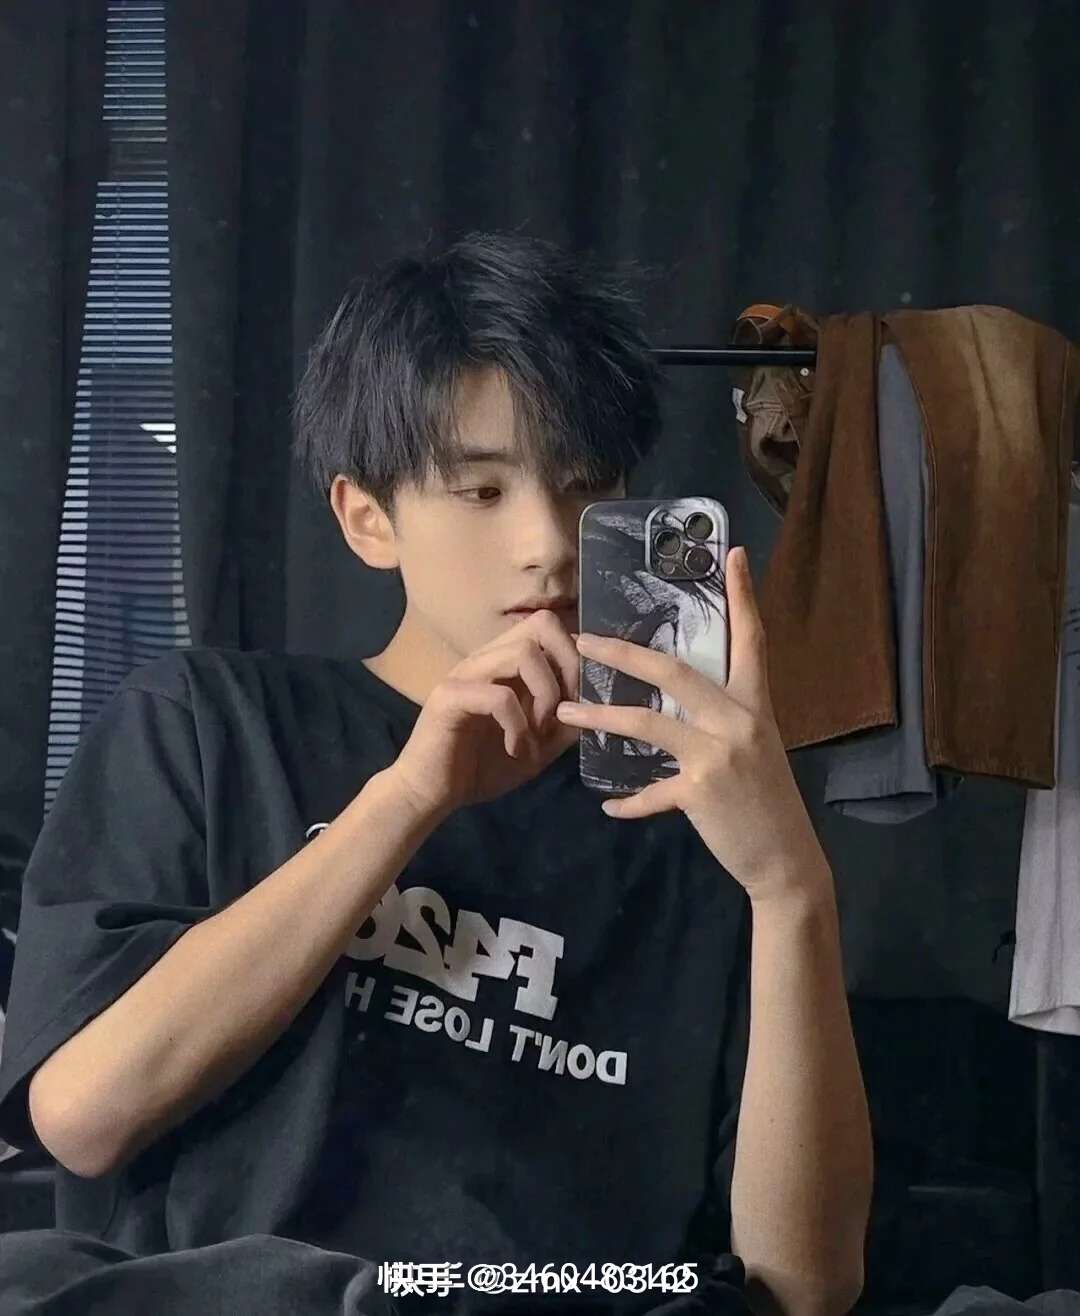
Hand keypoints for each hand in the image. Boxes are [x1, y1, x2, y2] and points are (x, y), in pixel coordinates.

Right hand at [389, 609, 581, 819]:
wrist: (430, 794)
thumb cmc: (480, 768)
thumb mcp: (536, 747)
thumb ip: (562, 724)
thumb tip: (592, 705)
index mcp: (504, 664)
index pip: (548, 627)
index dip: (574, 658)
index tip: (577, 700)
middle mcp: (485, 659)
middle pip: (540, 624)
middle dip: (567, 664)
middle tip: (565, 708)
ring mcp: (465, 674)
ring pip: (522, 652)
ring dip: (545, 695)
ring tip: (540, 732)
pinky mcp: (449, 697)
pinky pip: (499, 696)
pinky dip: (518, 726)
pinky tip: (515, 750)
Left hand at [554, 546, 827, 902]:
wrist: (786, 858)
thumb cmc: (766, 799)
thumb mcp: (756, 745)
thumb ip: (722, 717)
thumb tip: (680, 697)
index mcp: (755, 703)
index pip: (751, 638)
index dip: (743, 596)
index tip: (735, 554)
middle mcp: (739, 720)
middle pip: (673, 671)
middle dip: (623, 654)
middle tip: (584, 639)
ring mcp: (719, 754)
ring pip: (647, 724)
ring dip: (600, 718)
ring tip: (565, 713)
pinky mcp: (701, 791)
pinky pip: (651, 793)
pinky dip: (629, 802)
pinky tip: (610, 805)